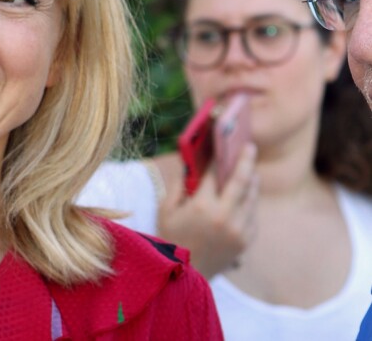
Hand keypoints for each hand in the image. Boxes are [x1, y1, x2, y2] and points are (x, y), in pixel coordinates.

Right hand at [154, 143, 258, 278]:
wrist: (184, 275)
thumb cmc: (170, 238)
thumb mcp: (166, 209)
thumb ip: (178, 184)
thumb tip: (189, 161)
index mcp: (201, 206)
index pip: (213, 173)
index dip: (217, 157)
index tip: (220, 144)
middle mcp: (223, 216)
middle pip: (241, 181)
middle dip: (245, 160)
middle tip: (249, 146)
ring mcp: (238, 230)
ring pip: (251, 198)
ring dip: (252, 181)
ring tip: (250, 169)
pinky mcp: (245, 241)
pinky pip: (252, 216)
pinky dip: (250, 203)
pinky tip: (246, 195)